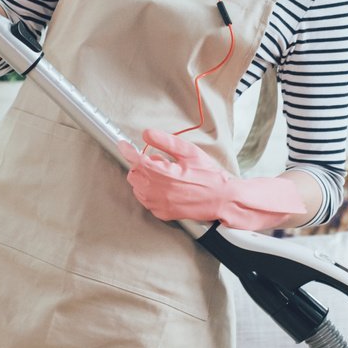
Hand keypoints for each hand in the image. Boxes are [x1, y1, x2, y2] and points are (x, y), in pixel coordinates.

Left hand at [118, 128, 303, 229]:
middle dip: (140, 165)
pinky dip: (149, 192)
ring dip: (144, 179)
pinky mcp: (163, 214)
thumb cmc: (210, 175)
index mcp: (164, 175)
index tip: (123, 144)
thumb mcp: (190, 152)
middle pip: (133, 175)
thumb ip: (166, 142)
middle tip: (159, 160)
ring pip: (137, 188)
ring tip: (165, 174)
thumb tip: (146, 133)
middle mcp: (158, 192)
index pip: (136, 160)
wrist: (223, 199)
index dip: (127, 150)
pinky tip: (166, 187)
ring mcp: (159, 205)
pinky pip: (146, 201)